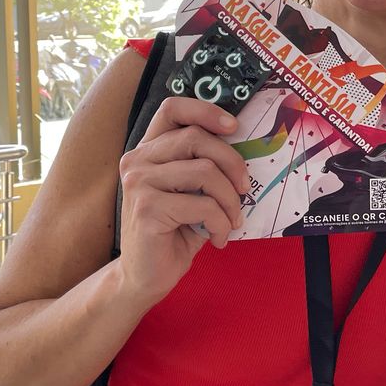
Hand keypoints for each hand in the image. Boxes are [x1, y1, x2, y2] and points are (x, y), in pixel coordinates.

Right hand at [114, 96, 250, 304]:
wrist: (145, 276)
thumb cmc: (176, 231)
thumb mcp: (194, 193)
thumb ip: (208, 167)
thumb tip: (249, 149)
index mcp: (148, 150)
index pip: (172, 108)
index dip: (205, 110)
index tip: (234, 127)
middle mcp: (137, 160)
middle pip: (196, 138)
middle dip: (232, 163)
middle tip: (246, 189)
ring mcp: (138, 183)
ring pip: (204, 171)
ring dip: (230, 200)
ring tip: (232, 220)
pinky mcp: (147, 208)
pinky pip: (203, 205)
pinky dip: (221, 223)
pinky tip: (218, 238)